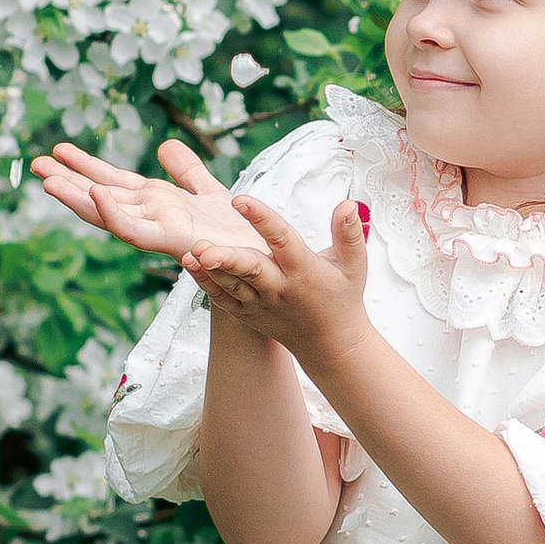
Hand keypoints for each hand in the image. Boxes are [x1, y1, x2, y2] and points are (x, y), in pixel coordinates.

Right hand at [32, 136, 272, 268]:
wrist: (266, 263)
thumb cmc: (239, 234)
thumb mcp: (211, 191)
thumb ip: (188, 170)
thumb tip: (165, 146)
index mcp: (158, 203)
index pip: (114, 181)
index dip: (85, 167)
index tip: (57, 152)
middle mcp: (154, 216)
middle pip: (102, 196)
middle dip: (69, 182)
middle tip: (35, 164)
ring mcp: (161, 230)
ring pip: (111, 213)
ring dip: (79, 199)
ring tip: (49, 181)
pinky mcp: (176, 242)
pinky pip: (139, 231)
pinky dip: (116, 215)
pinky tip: (97, 195)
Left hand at [182, 195, 372, 367]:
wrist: (329, 344)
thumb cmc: (342, 297)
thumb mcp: (354, 265)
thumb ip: (349, 233)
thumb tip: (349, 203)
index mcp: (304, 270)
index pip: (282, 240)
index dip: (261, 219)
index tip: (240, 199)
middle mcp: (280, 288)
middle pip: (251, 269)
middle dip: (227, 258)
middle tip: (203, 245)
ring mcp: (260, 303)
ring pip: (232, 285)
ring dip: (210, 269)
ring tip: (192, 251)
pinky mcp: (247, 313)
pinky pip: (223, 298)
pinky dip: (206, 282)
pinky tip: (190, 263)